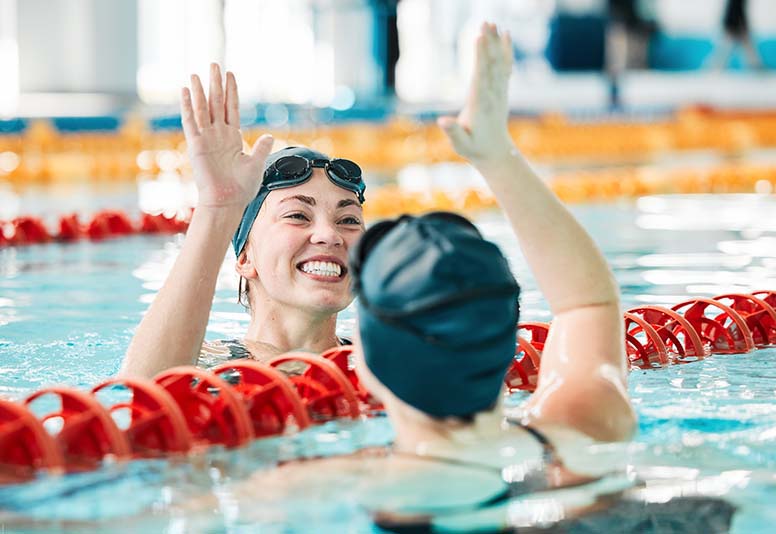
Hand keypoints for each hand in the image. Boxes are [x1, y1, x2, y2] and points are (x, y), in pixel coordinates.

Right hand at [180, 63, 273, 209]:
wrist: (228, 202)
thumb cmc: (241, 188)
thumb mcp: (256, 164)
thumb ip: (261, 148)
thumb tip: (269, 136)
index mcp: (232, 138)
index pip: (231, 108)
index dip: (231, 92)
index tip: (230, 75)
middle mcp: (218, 135)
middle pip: (216, 103)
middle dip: (215, 84)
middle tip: (214, 65)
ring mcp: (206, 139)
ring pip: (202, 109)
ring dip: (199, 91)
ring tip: (196, 73)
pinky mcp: (196, 145)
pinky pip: (190, 122)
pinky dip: (187, 106)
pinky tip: (185, 92)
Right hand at [438, 23, 513, 164]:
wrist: (496, 153)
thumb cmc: (474, 148)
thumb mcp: (460, 144)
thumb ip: (452, 132)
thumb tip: (441, 121)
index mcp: (481, 104)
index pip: (481, 76)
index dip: (480, 57)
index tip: (478, 38)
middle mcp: (493, 94)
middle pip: (491, 65)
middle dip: (488, 43)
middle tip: (485, 23)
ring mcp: (499, 91)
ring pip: (499, 63)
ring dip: (497, 42)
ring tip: (493, 23)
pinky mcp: (502, 90)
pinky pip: (505, 66)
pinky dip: (506, 50)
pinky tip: (506, 35)